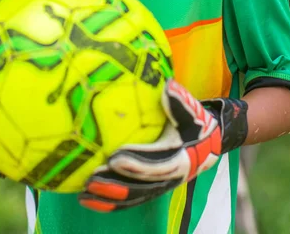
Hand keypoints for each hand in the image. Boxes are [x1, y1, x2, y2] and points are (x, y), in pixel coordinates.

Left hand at [79, 79, 247, 211]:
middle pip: (139, 187)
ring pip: (131, 197)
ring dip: (107, 196)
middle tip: (92, 178)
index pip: (155, 166)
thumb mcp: (192, 112)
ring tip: (84, 192)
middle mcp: (168, 178)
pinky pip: (128, 198)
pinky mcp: (149, 188)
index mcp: (179, 160)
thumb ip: (180, 102)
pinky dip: (108, 202)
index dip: (136, 165)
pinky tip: (86, 198)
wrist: (206, 143)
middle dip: (115, 185)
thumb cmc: (195, 124)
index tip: (114, 158)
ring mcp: (158, 185)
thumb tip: (168, 86)